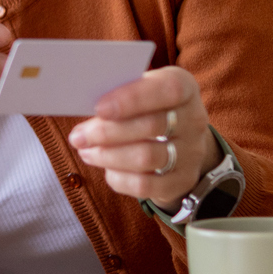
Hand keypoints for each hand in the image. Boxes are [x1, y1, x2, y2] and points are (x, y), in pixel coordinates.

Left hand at [68, 66, 220, 208]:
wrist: (178, 141)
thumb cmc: (147, 108)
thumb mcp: (140, 91)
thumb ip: (119, 94)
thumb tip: (80, 102)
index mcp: (185, 88)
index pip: (168, 89)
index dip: (133, 99)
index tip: (99, 107)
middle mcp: (194, 120)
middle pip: (151, 126)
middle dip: (107, 132)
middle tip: (78, 137)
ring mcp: (192, 153)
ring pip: (146, 158)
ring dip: (108, 156)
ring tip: (86, 151)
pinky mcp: (181, 181)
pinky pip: (145, 185)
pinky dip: (119, 177)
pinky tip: (105, 168)